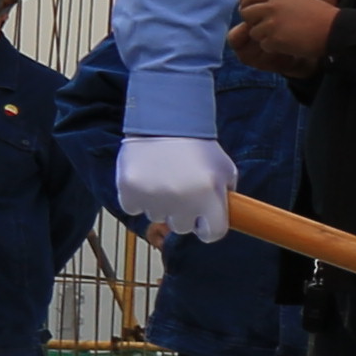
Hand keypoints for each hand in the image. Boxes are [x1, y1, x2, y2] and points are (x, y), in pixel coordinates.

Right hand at [114, 137, 240, 242]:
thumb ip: (226, 197)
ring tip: (164, 178)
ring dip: (161, 204)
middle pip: (183, 227)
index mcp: (210, 195)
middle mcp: (182, 200)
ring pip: (158, 217)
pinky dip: (137, 197)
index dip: (209, 227)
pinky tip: (146, 178)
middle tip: (182, 189)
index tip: (204, 219)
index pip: (213, 234)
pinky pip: (134, 208)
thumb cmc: (197, 146)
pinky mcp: (129, 190)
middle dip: (184, 213)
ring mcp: (154, 197)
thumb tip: (225, 219)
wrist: (165, 121)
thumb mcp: (226, 170)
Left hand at [225, 0, 338, 79]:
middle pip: (247, 14)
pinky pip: (264, 45)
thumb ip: (277, 0)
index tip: (255, 13)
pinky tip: (288, 45)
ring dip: (265, 37)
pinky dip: (274, 48)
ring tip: (283, 37)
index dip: (249, 5)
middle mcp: (272, 6)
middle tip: (268, 29)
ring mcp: (272, 23)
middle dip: (254, 22)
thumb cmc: (321, 16)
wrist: (335, 30)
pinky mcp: (274, 39)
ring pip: (254, 32)